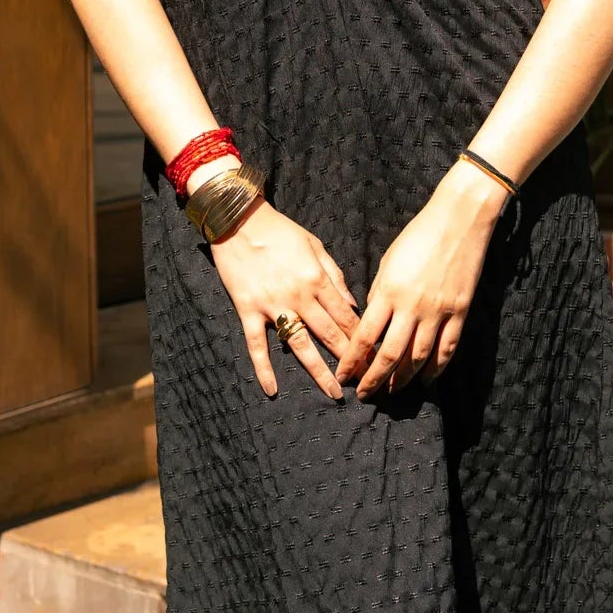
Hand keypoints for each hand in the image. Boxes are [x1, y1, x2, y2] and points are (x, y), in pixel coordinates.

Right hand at [207, 197, 359, 400]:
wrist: (239, 220)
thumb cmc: (280, 230)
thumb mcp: (315, 245)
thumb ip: (335, 275)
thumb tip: (353, 304)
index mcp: (316, 279)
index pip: (344, 315)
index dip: (361, 337)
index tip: (374, 355)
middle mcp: (298, 296)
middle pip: (328, 334)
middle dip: (348, 358)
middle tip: (364, 380)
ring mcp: (271, 305)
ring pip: (299, 345)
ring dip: (318, 371)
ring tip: (334, 392)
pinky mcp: (248, 310)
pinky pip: (256, 344)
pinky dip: (263, 368)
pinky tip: (272, 389)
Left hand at [335, 164, 507, 399]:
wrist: (459, 220)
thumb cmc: (418, 236)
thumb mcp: (388, 262)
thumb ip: (379, 294)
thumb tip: (372, 323)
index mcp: (388, 291)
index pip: (364, 336)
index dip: (352, 361)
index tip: (344, 376)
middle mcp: (412, 306)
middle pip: (389, 355)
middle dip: (374, 379)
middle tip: (365, 394)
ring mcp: (438, 311)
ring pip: (418, 357)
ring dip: (403, 379)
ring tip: (393, 391)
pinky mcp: (459, 312)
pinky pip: (447, 348)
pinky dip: (436, 369)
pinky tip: (426, 380)